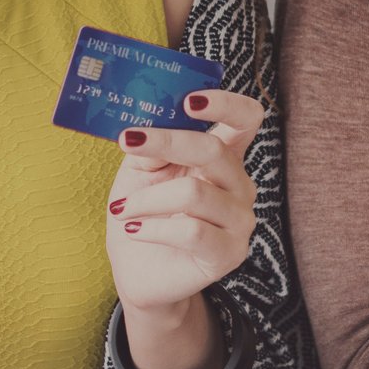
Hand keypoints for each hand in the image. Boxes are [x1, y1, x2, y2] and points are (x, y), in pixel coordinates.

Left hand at [106, 90, 263, 312]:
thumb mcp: (140, 170)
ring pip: (195, 194)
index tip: (189, 100)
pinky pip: (192, 231)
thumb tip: (145, 127)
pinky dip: (154, 228)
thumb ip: (149, 146)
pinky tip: (134, 230)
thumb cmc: (143, 212)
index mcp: (223, 156)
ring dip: (147, 199)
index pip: (247, 118)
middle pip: (214, 150)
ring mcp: (239, 220)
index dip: (226, 104)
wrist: (138, 268)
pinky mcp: (229, 253)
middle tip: (128, 141)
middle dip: (166, 141)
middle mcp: (239, 185)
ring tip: (121, 209)